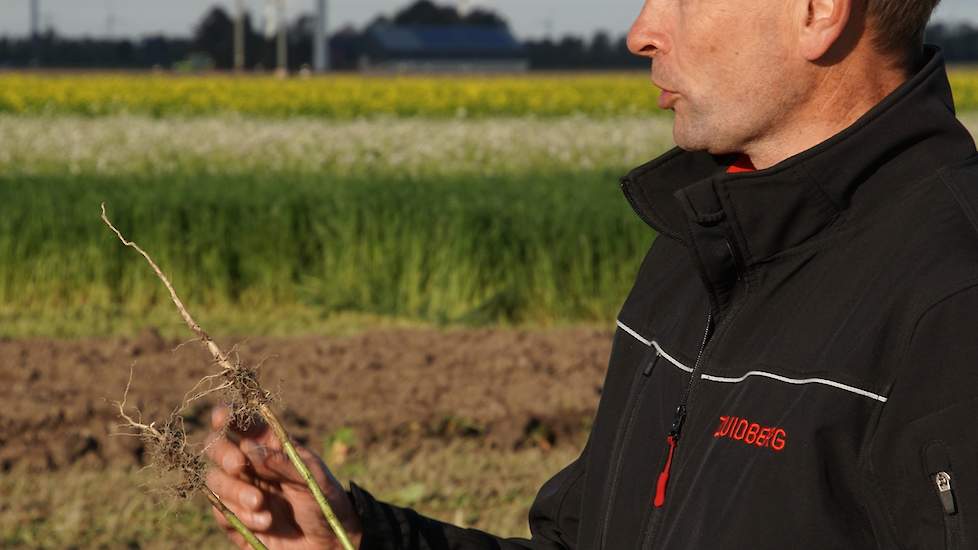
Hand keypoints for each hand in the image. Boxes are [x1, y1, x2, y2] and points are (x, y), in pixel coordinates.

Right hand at [205, 406, 362, 548]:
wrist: (327, 543)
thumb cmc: (325, 502)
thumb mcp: (312, 478)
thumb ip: (283, 463)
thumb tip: (250, 448)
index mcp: (270, 446)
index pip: (243, 424)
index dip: (228, 415)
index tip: (222, 416)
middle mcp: (250, 466)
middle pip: (217, 448)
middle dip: (223, 453)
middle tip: (239, 465)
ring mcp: (241, 492)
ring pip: (214, 480)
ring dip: (235, 490)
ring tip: (261, 504)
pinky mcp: (236, 519)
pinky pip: (222, 512)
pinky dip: (241, 516)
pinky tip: (266, 523)